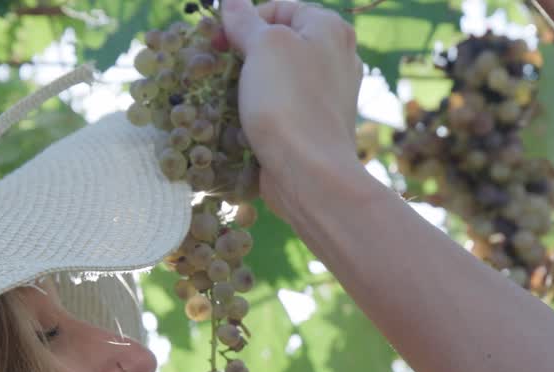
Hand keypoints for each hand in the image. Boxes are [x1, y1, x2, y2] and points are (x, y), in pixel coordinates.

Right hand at [216, 0, 364, 221]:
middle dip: (244, 55)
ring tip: (226, 99)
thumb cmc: (288, 101)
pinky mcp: (315, 126)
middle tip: (217, 70)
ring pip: (278, 79)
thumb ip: (245, 20)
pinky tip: (243, 124)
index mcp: (330, 29)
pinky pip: (283, 109)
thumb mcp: (263, 46)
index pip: (280, 8)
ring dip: (248, 87)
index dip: (245, 20)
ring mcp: (328, 95)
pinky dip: (262, 112)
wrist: (310, 173)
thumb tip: (232, 0)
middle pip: (279, 44)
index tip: (217, 42)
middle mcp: (336, 58)